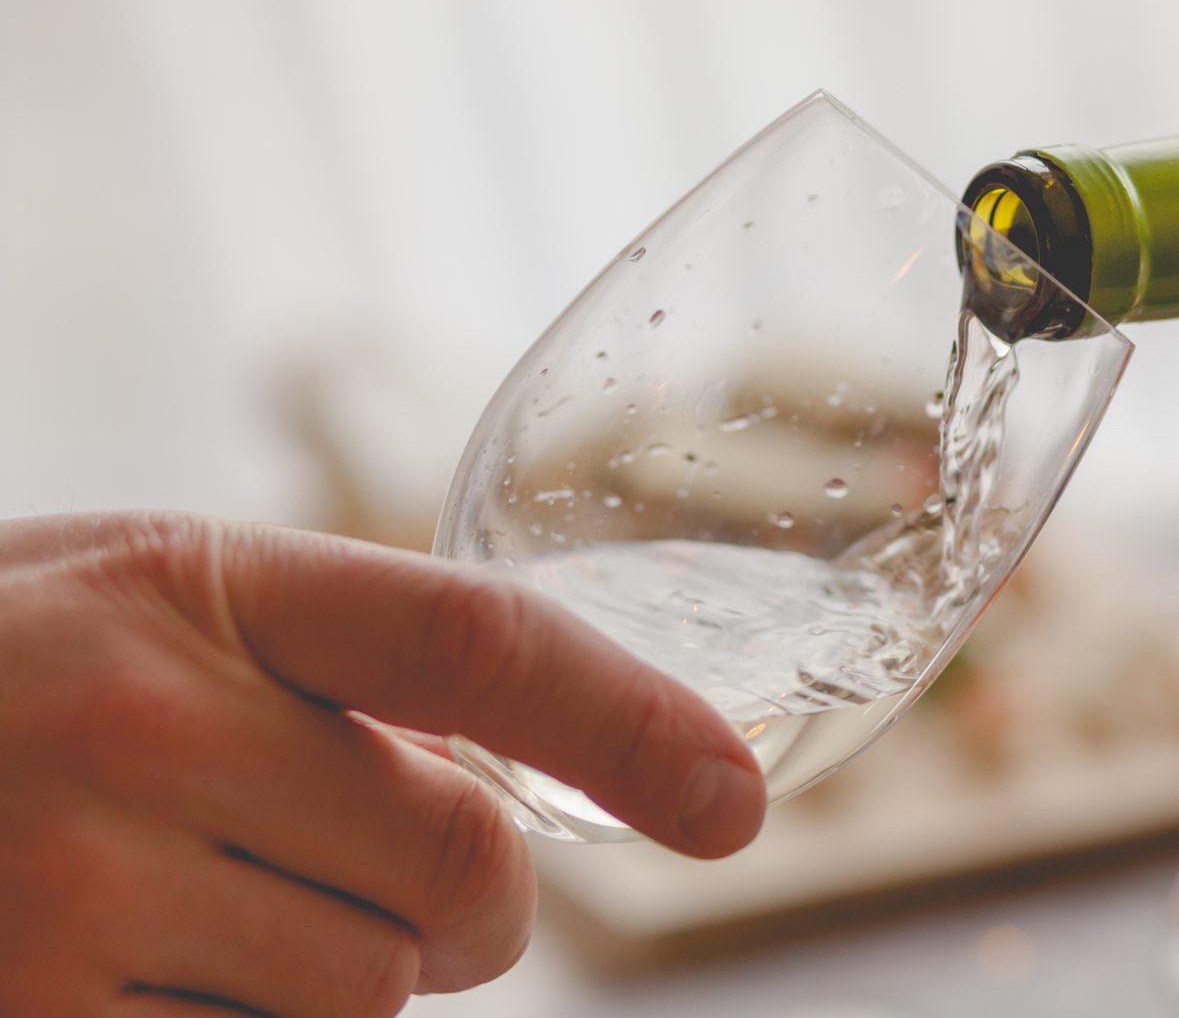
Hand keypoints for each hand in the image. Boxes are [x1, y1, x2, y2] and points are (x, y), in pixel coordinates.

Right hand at [0, 512, 765, 1016]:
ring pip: (368, 1001)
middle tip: (393, 889)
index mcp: (188, 580)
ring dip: (339, 987)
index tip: (733, 802)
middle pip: (461, 870)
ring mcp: (62, 892)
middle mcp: (130, 721)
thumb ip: (315, 666)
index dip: (630, 720)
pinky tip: (142, 976)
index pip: (474, 640)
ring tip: (199, 917)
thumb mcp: (133, 603)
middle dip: (467, 911)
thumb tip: (540, 778)